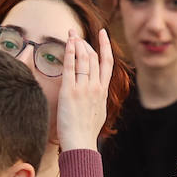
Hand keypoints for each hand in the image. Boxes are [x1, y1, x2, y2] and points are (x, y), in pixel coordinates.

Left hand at [57, 29, 114, 151]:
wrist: (81, 143)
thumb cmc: (86, 132)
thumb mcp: (99, 113)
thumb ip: (98, 100)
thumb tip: (97, 95)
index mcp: (103, 92)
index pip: (107, 63)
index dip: (106, 46)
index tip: (103, 34)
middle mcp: (95, 87)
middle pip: (94, 58)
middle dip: (86, 43)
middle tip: (77, 35)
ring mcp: (84, 89)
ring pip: (84, 59)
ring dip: (78, 44)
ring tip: (71, 34)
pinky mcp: (70, 92)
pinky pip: (71, 67)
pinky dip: (70, 53)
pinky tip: (68, 43)